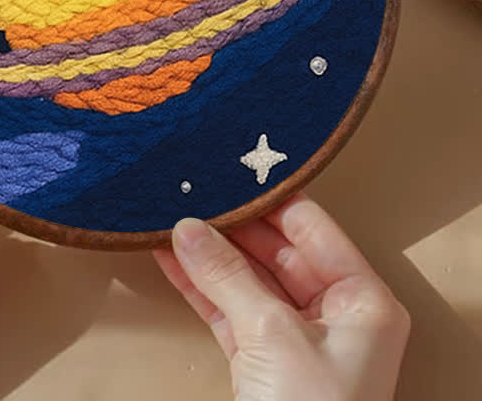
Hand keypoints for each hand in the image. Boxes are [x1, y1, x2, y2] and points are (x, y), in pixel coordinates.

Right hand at [154, 194, 409, 400]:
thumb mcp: (272, 334)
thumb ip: (228, 274)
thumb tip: (188, 228)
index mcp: (361, 298)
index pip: (310, 227)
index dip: (267, 198)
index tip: (228, 170)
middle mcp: (332, 311)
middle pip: (273, 251)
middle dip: (227, 226)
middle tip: (188, 193)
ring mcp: (293, 336)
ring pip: (244, 279)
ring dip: (205, 254)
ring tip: (169, 219)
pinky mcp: (260, 358)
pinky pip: (226, 308)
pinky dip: (198, 286)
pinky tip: (169, 259)